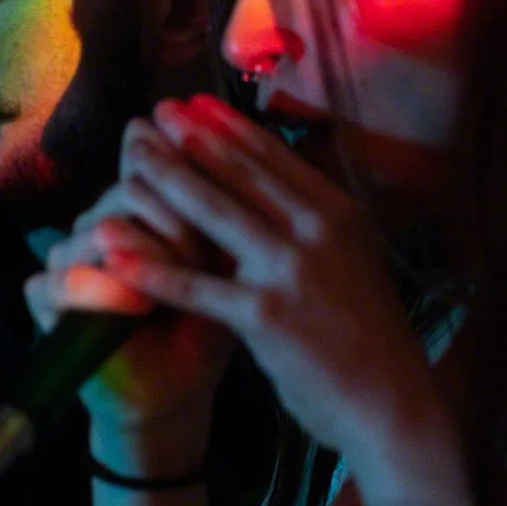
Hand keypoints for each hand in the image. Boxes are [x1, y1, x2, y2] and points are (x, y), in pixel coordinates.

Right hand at [25, 117, 235, 446]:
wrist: (175, 392)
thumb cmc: (205, 326)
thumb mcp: (223, 266)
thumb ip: (220, 213)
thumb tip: (233, 152)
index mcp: (135, 204)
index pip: (154, 162)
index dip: (193, 191)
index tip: (225, 231)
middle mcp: (96, 221)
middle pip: (132, 188)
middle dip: (179, 225)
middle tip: (204, 265)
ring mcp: (66, 255)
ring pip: (105, 227)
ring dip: (150, 258)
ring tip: (177, 287)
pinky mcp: (45, 296)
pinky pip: (69, 274)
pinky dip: (110, 290)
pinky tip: (139, 307)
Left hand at [99, 94, 440, 466]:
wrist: (391, 403)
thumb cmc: (368, 340)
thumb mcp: (352, 264)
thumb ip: (313, 229)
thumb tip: (275, 197)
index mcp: (337, 213)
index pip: (273, 156)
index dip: (227, 126)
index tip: (193, 102)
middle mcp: (316, 230)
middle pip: (238, 172)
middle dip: (188, 138)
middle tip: (151, 112)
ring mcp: (291, 271)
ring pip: (213, 214)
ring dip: (165, 182)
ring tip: (129, 160)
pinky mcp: (266, 316)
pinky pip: (197, 286)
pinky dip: (152, 269)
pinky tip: (115, 254)